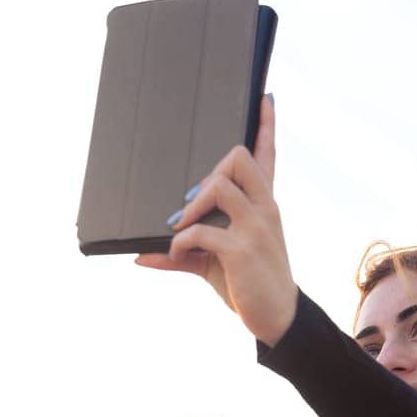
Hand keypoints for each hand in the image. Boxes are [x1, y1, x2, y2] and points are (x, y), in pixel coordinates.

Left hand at [134, 95, 298, 347]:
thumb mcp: (215, 264)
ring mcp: (255, 226)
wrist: (277, 319)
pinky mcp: (243, 249)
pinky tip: (177, 254)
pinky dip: (180, 241)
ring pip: (220, 183)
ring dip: (189, 204)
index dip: (266, 126)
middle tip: (187, 203)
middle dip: (208, 171)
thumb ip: (181, 253)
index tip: (265, 97)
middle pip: (238, 156)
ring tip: (176, 228)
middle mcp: (264, 208)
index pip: (268, 155)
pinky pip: (201, 230)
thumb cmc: (248, 286)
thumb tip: (140, 255)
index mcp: (263, 205)